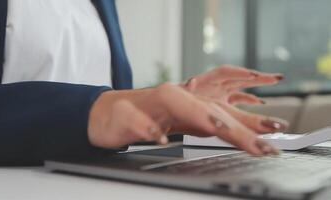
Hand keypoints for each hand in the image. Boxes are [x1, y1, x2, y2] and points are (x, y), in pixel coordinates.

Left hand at [88, 83, 278, 155]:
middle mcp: (181, 97)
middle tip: (264, 148)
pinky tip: (248, 134)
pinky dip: (236, 128)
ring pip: (222, 116)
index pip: (197, 110)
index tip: (231, 134)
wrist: (107, 113)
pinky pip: (218, 120)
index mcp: (165, 97)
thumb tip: (154, 134)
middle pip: (217, 114)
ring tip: (269, 139)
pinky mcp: (189, 115)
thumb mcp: (117, 121)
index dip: (215, 122)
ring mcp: (188, 105)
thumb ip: (135, 124)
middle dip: (241, 131)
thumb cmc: (111, 117)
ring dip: (246, 129)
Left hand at [181, 65, 288, 133]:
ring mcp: (220, 92)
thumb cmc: (176, 100)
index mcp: (206, 80)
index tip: (253, 75)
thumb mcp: (180, 94)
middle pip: (239, 77)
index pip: (226, 72)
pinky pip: (238, 98)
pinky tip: (260, 102)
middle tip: (275, 77)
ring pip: (242, 86)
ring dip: (257, 84)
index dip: (240, 73)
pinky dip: (249, 99)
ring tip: (274, 81)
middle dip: (257, 77)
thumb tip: (191, 81)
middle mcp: (216, 84)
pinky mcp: (221, 101)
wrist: (172, 108)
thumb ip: (187, 88)